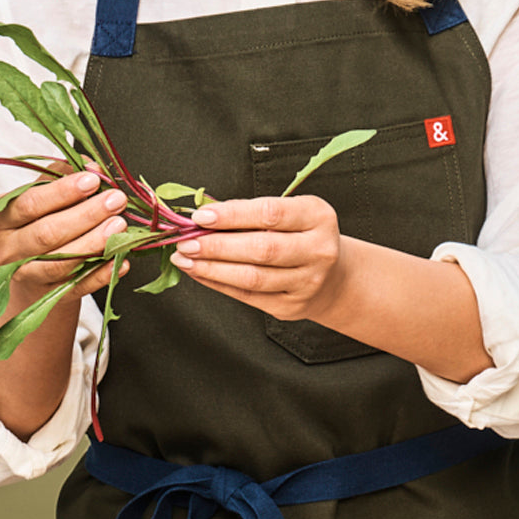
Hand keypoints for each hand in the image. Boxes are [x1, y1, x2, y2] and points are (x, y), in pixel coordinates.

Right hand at [0, 167, 128, 307]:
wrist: (32, 280)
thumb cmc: (38, 228)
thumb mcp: (42, 201)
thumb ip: (60, 178)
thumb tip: (91, 166)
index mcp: (2, 220)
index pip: (31, 203)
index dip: (63, 191)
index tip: (93, 179)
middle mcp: (8, 250)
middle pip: (47, 233)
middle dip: (86, 215)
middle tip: (116, 200)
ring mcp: (27, 277)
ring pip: (62, 262)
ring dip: (94, 242)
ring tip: (120, 225)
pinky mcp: (48, 298)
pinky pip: (78, 287)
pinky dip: (101, 274)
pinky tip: (120, 260)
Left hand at [170, 196, 344, 320]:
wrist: (333, 277)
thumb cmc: (301, 237)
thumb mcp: (289, 214)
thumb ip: (251, 212)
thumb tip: (204, 216)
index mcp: (317, 217)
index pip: (270, 214)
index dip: (233, 215)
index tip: (201, 216)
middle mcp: (318, 250)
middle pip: (261, 249)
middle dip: (217, 246)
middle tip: (186, 242)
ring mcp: (307, 282)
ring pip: (253, 277)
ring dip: (212, 268)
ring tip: (185, 259)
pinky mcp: (291, 306)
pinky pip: (248, 296)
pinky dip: (219, 284)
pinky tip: (200, 273)